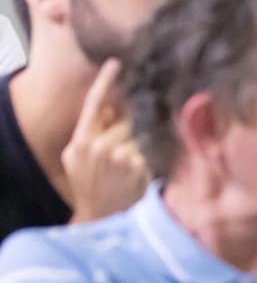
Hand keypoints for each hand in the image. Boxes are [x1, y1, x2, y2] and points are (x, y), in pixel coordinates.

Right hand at [63, 60, 149, 222]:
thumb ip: (92, 132)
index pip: (94, 103)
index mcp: (81, 141)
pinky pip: (152, 150)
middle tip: (140, 138)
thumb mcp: (77, 158)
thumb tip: (111, 105)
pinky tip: (145, 169)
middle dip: (135, 124)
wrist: (100, 218)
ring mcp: (119, 156)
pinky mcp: (139, 167)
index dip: (105, 81)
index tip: (116, 63)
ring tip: (137, 161)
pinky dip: (153, 155)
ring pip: (141, 134)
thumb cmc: (90, 186)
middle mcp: (99, 146)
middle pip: (127, 120)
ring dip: (145, 142)